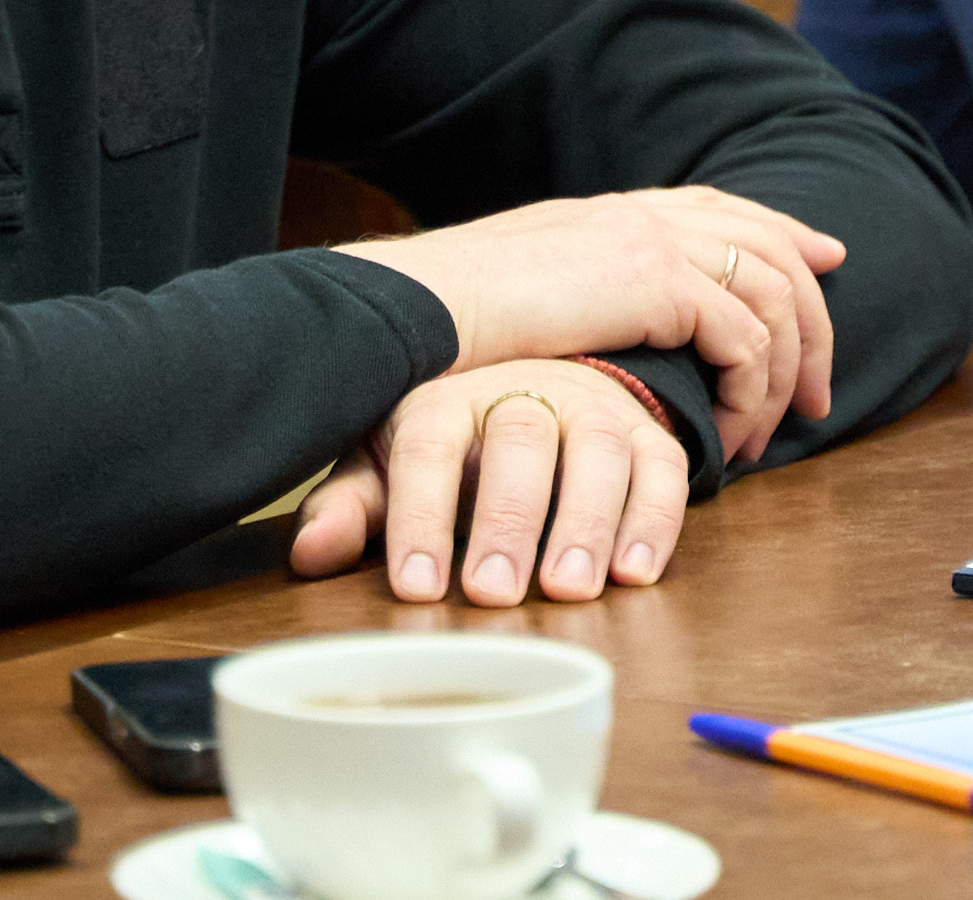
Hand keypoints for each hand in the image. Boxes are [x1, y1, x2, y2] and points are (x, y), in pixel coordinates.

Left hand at [286, 360, 692, 605]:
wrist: (542, 380)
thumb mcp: (393, 464)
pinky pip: (663, 466)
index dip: (419, 516)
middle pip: (520, 440)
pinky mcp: (646, 431)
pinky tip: (635, 572)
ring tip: (571, 588)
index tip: (417, 587)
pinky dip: (653, 520)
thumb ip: (357, 506)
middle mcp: (523, 391)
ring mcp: (592, 407)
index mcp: (446, 397)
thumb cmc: (456, 442)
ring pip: (599, 450)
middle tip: (496, 592)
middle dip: (509, 519)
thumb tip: (310, 554)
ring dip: (586, 522)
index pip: (428, 446)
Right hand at [336, 187, 843, 462]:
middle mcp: (643, 215)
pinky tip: (729, 438)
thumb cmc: (449, 318)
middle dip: (813, 317)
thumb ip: (573, 295)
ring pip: (773, 295)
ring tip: (772, 436)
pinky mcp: (661, 285)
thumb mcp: (522, 294)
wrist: (420, 307)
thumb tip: (596, 329)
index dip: (783, 230)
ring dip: (786, 372)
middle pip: (770, 245)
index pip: (722, 207)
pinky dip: (751, 394)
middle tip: (820, 392)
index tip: (827, 258)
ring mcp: (656, 242)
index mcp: (612, 211)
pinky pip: (746, 340)